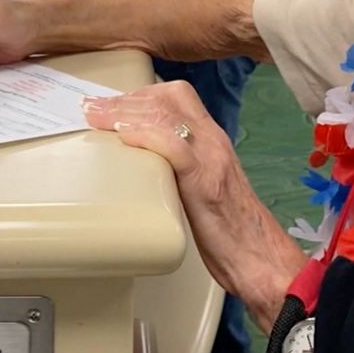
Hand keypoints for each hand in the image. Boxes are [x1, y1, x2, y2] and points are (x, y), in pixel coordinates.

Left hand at [83, 81, 238, 216]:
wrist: (260, 258)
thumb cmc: (230, 230)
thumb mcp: (201, 186)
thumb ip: (178, 167)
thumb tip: (143, 163)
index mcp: (212, 140)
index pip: (177, 97)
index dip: (139, 95)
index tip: (108, 104)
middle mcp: (213, 142)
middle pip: (169, 99)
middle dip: (126, 99)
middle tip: (93, 108)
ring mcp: (212, 160)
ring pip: (169, 116)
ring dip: (127, 112)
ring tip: (99, 117)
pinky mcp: (206, 184)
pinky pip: (177, 148)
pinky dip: (148, 137)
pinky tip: (126, 136)